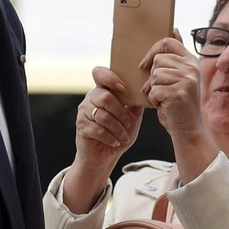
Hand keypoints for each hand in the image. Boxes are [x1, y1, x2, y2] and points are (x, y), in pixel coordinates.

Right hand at [62, 67, 143, 213]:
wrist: (106, 155)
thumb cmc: (119, 132)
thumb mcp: (132, 117)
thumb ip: (136, 103)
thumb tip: (146, 92)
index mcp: (103, 90)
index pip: (99, 73)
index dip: (110, 78)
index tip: (123, 89)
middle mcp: (91, 98)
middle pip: (105, 97)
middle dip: (121, 113)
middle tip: (128, 123)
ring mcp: (84, 112)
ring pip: (103, 116)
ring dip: (118, 129)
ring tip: (123, 136)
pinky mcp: (81, 126)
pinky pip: (98, 130)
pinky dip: (111, 138)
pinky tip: (115, 142)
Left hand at [141, 32, 204, 139]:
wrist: (188, 127)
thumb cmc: (179, 102)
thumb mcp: (180, 76)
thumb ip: (176, 55)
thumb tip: (174, 29)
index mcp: (192, 61)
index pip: (168, 42)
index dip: (153, 50)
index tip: (145, 64)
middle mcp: (192, 68)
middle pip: (158, 60)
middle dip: (153, 77)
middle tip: (161, 89)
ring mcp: (187, 80)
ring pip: (154, 75)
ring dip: (153, 89)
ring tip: (164, 98)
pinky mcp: (178, 92)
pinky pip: (154, 89)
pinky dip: (154, 100)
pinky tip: (164, 105)